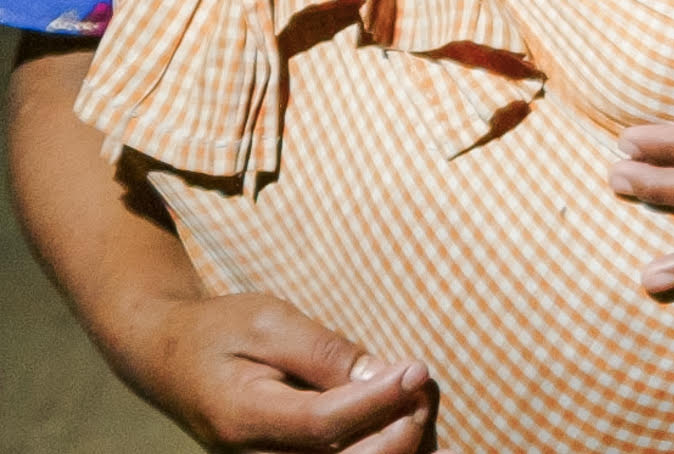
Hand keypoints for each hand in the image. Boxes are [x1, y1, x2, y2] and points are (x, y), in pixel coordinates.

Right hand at [112, 288, 433, 453]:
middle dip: (394, 432)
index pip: (322, 424)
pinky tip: (408, 432)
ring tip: (417, 405)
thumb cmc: (218, 330)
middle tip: (422, 389)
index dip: (376, 401)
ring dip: (390, 447)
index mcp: (243, 416)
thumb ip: (322, 350)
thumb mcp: (268, 320)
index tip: (418, 370)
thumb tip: (380, 375)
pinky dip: (374, 451)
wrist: (165, 356)